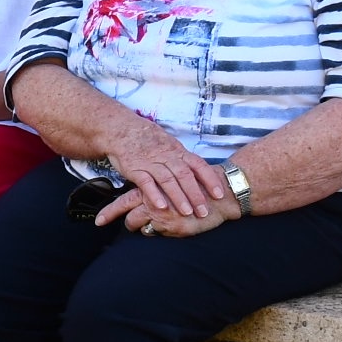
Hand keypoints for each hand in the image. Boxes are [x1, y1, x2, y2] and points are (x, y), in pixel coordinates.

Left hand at [94, 187, 231, 235]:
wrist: (221, 194)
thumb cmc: (197, 186)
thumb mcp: (173, 182)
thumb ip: (157, 190)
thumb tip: (142, 198)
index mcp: (152, 189)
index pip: (124, 201)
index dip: (110, 213)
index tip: (98, 222)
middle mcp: (154, 203)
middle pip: (128, 217)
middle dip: (124, 222)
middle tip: (119, 225)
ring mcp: (164, 217)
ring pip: (142, 227)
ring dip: (143, 227)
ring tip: (152, 222)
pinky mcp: (175, 228)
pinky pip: (159, 234)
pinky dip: (160, 231)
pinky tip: (168, 225)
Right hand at [101, 125, 230, 219]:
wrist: (121, 128)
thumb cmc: (148, 139)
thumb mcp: (169, 144)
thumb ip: (183, 159)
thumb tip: (200, 174)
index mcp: (177, 151)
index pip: (198, 165)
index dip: (210, 179)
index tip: (220, 194)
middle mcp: (166, 156)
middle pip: (185, 175)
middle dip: (196, 194)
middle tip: (205, 211)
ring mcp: (150, 162)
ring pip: (168, 180)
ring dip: (178, 197)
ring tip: (187, 213)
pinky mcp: (135, 168)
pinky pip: (146, 182)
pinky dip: (154, 194)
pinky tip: (161, 206)